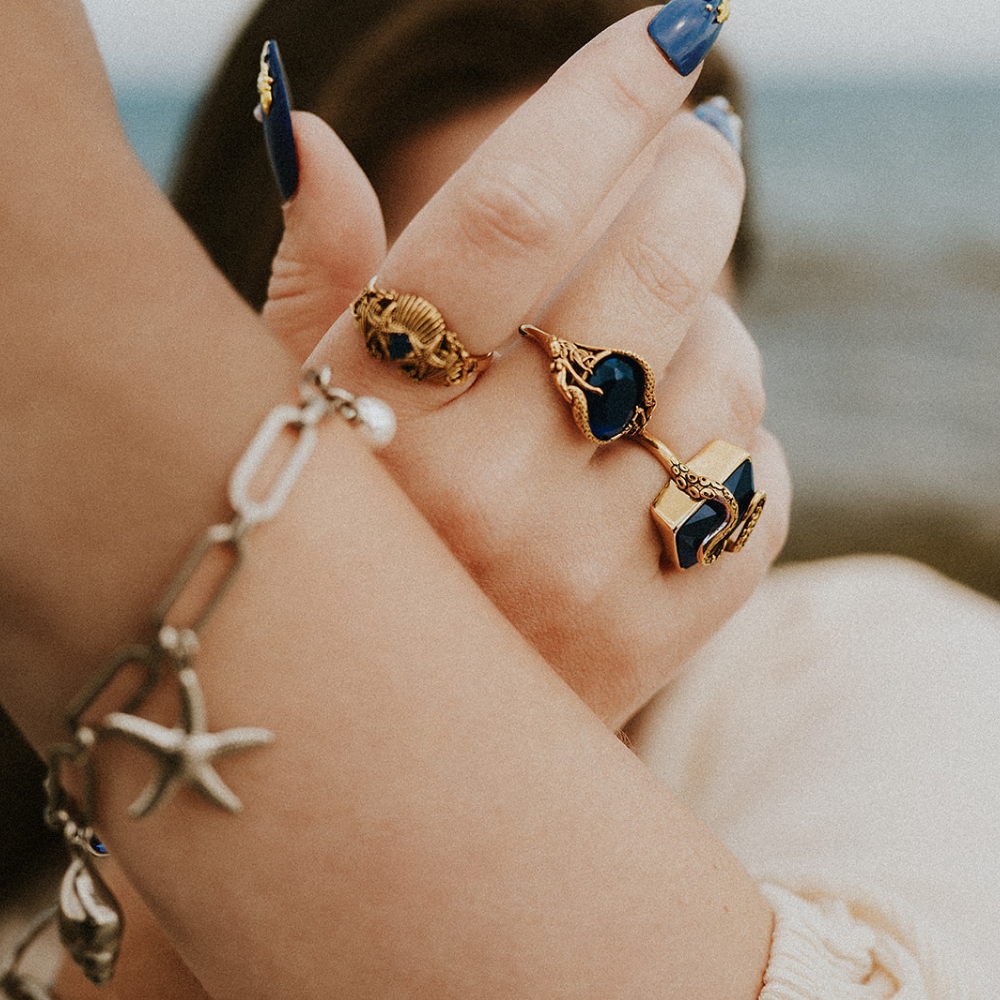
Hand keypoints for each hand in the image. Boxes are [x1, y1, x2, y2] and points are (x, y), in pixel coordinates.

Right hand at [264, 10, 790, 726]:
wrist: (409, 729)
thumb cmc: (359, 537)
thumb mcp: (299, 411)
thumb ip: (312, 275)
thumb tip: (301, 128)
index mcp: (379, 422)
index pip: (509, 218)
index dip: (601, 103)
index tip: (672, 35)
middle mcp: (485, 501)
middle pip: (653, 276)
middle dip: (700, 183)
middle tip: (701, 152)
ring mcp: (585, 576)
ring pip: (729, 378)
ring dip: (711, 337)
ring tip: (643, 363)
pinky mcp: (664, 633)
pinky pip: (761, 482)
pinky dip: (735, 450)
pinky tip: (664, 469)